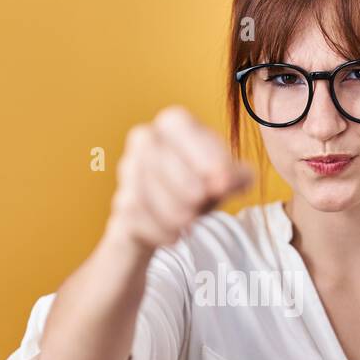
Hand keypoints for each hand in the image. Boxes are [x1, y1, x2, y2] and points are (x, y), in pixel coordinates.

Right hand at [107, 105, 253, 250]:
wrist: (166, 221)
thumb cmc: (199, 188)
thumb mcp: (224, 181)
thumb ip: (237, 177)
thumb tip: (235, 179)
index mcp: (173, 125)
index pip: (176, 123)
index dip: (199, 149)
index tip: (222, 178)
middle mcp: (145, 140)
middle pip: (153, 153)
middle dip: (180, 180)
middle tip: (201, 200)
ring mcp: (128, 170)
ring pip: (140, 184)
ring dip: (168, 208)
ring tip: (189, 223)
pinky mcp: (121, 203)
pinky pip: (133, 214)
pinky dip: (156, 229)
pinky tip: (173, 237)